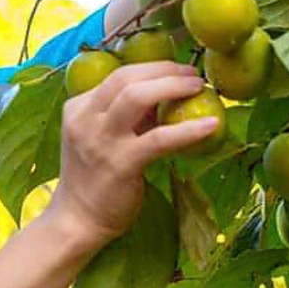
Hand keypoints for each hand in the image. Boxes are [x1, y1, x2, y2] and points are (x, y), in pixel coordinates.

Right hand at [47, 62, 219, 253]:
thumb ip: (125, 115)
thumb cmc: (94, 177)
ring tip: (199, 87)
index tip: (177, 70)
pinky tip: (211, 125)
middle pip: (126, 77)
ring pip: (137, 97)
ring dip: (173, 86)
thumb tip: (164, 94)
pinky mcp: (121, 164)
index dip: (153, 68)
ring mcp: (101, 141)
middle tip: (193, 73)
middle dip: (165, 70)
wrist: (77, 220)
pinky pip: (159, 139)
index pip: (118, 75)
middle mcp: (85, 119)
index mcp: (79, 108)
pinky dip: (188, 129)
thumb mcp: (101, 137)